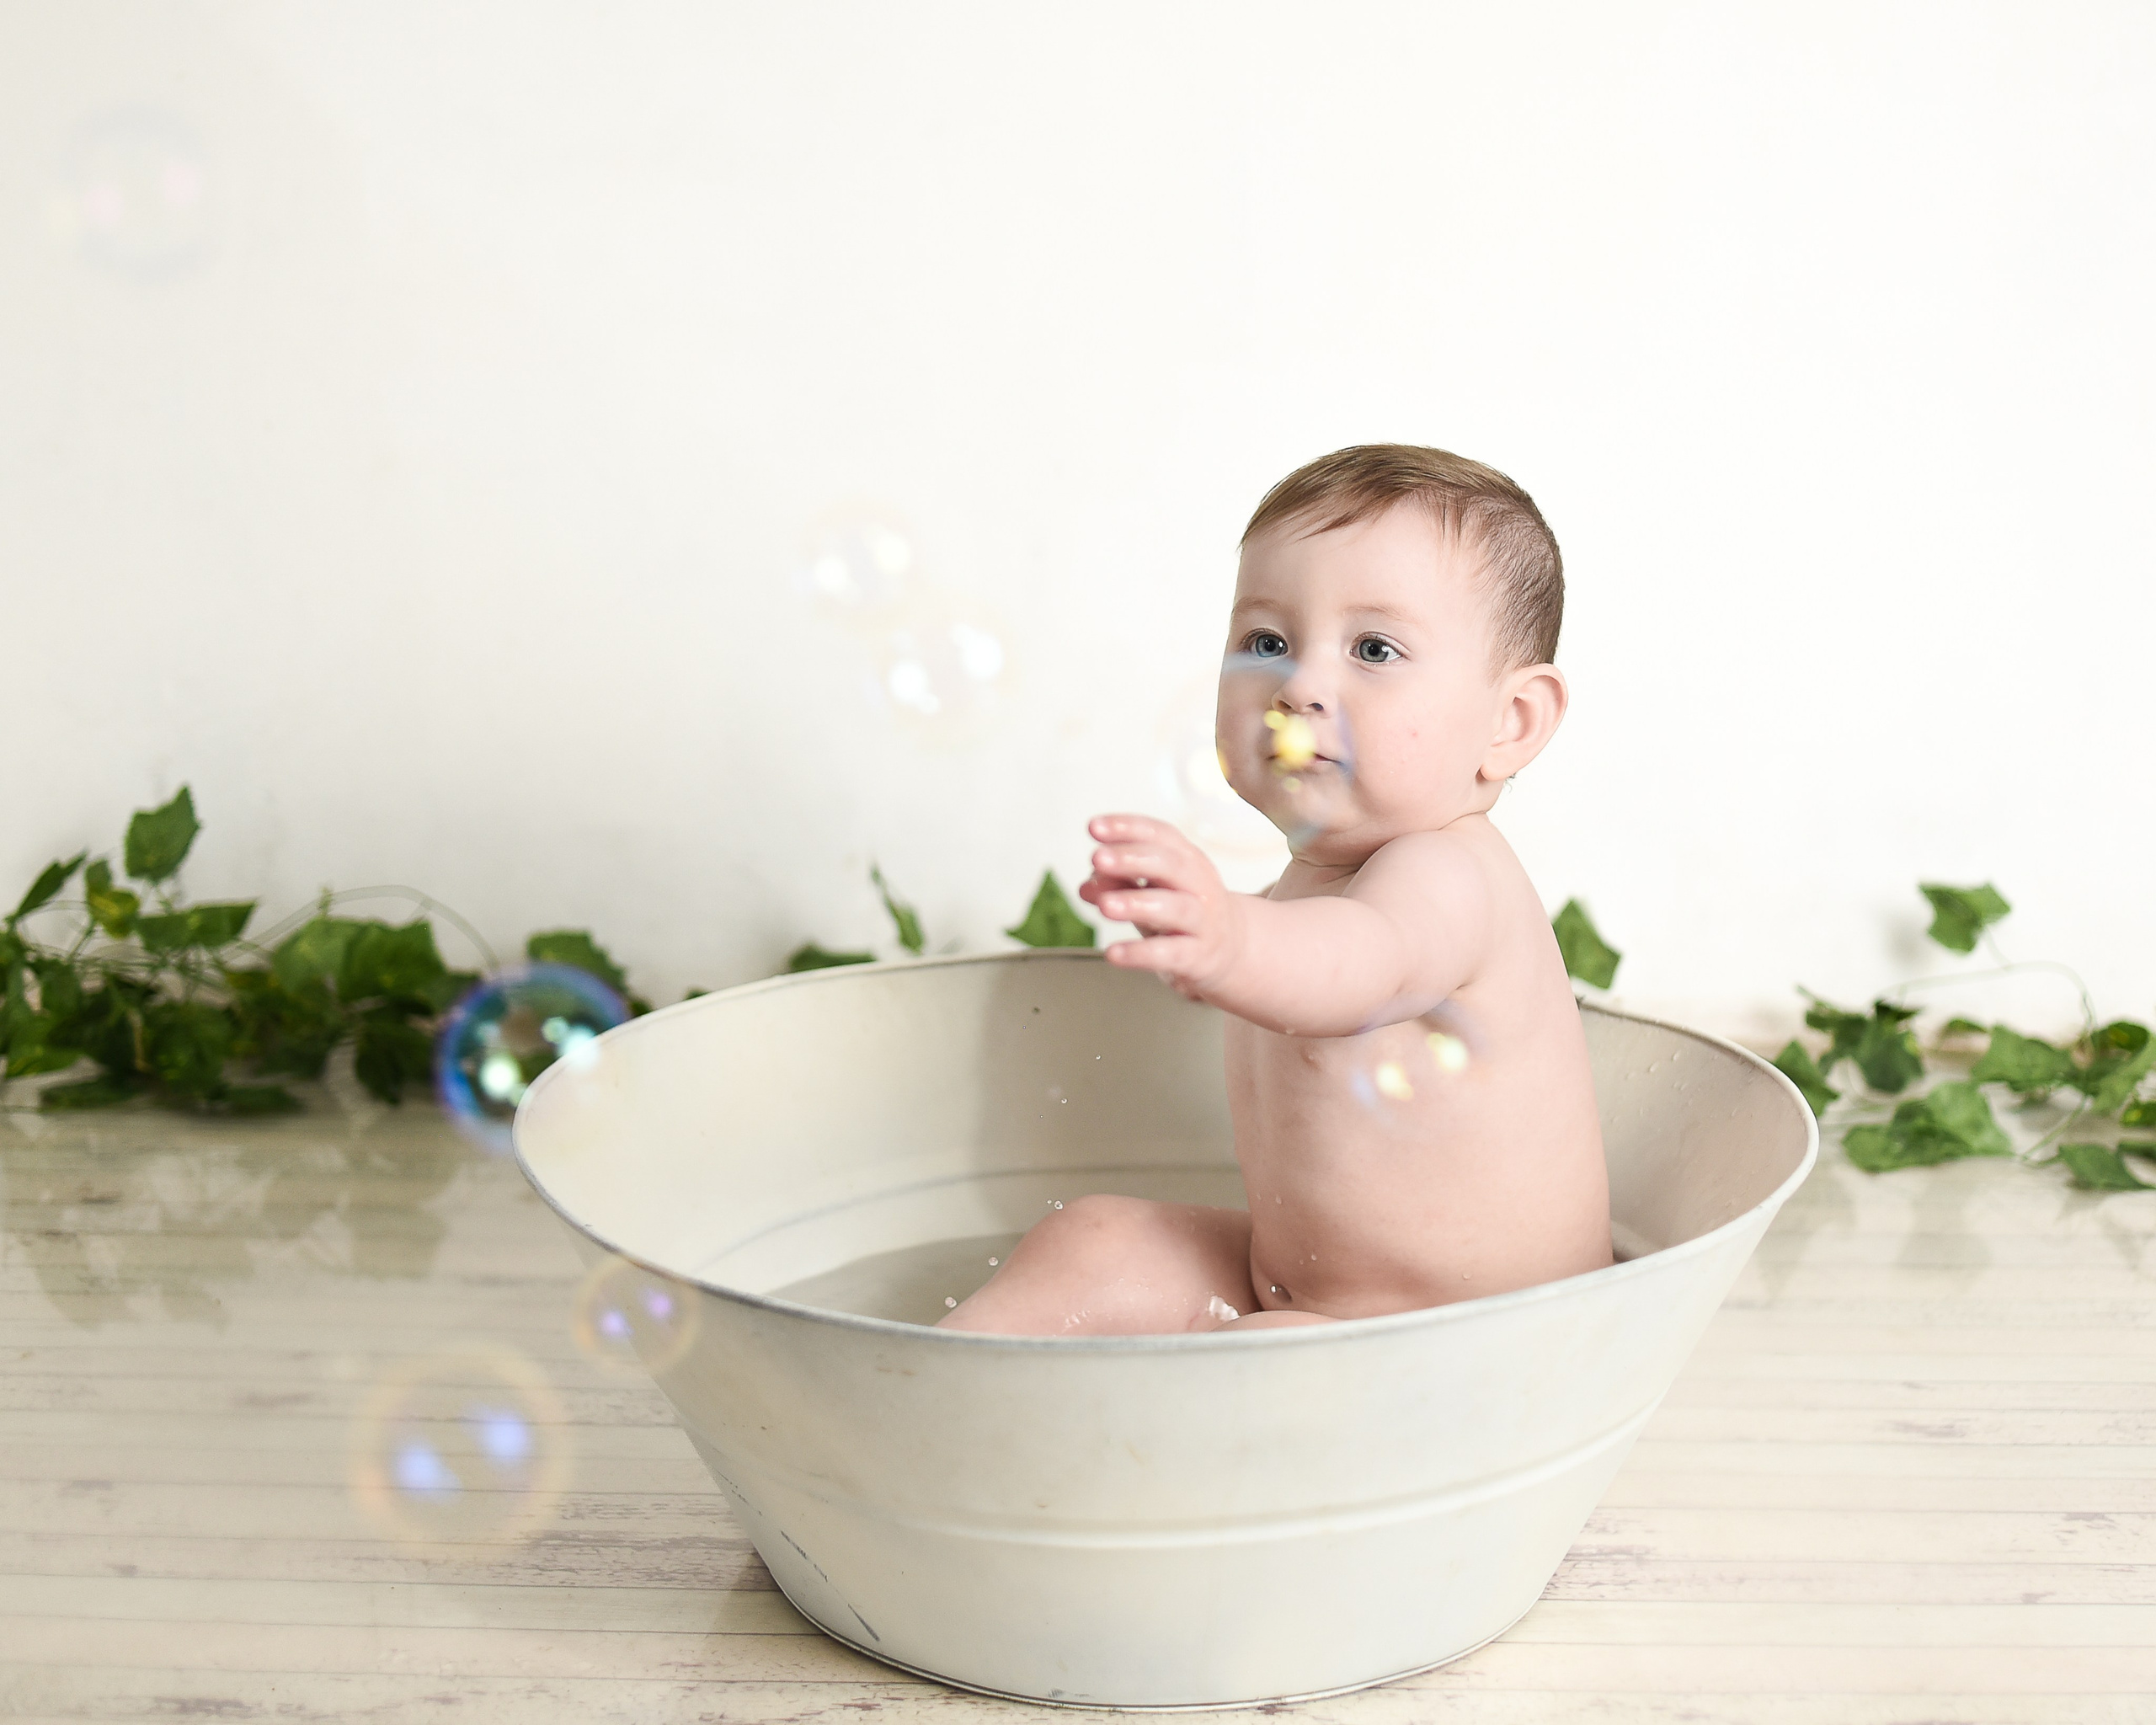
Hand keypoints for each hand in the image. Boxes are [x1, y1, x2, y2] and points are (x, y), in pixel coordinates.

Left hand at [1078, 814, 1244, 998]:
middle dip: (1131, 859)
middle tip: (1097, 858)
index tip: (1093, 827)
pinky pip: (1169, 952)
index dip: (1127, 828)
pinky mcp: (1198, 955)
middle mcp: (1198, 884)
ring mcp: (1201, 921)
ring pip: (1173, 907)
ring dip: (1136, 903)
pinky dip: (1140, 953)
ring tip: (1104, 906)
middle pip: (1169, 865)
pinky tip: (1112, 953)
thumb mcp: (1149, 891)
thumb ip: (1118, 884)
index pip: (1159, 835)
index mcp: (1186, 859)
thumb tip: (1085, 887)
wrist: (1230, 948)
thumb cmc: (1180, 910)